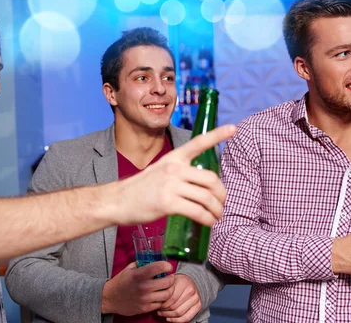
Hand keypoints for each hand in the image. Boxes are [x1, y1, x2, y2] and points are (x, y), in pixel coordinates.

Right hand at [101, 261, 174, 315]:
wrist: (110, 298)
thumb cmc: (120, 282)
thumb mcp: (129, 269)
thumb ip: (142, 264)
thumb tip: (153, 259)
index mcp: (139, 275)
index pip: (159, 267)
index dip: (167, 265)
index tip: (168, 266)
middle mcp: (144, 287)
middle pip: (168, 282)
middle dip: (171, 278)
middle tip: (169, 277)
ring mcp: (145, 299)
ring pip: (167, 294)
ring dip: (168, 289)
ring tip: (165, 287)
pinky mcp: (145, 308)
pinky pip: (160, 304)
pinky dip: (161, 299)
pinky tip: (158, 295)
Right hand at [114, 124, 235, 226]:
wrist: (117, 201)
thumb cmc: (140, 189)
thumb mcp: (159, 171)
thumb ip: (178, 173)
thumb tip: (200, 185)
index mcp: (173, 158)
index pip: (198, 142)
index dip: (217, 134)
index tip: (233, 128)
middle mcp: (174, 168)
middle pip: (211, 179)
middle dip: (221, 194)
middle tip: (221, 204)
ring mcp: (171, 185)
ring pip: (207, 197)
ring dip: (217, 210)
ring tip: (216, 216)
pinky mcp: (168, 203)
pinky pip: (197, 212)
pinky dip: (207, 219)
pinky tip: (208, 223)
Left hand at [157, 274, 201, 321]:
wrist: (191, 281)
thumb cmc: (178, 282)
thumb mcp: (171, 280)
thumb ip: (164, 286)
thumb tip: (156, 297)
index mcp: (183, 282)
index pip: (171, 298)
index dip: (162, 303)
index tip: (157, 304)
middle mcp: (191, 290)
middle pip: (174, 306)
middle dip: (164, 310)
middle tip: (158, 310)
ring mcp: (196, 299)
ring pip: (179, 313)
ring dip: (168, 315)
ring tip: (162, 313)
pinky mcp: (198, 306)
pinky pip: (187, 318)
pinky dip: (176, 321)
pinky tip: (169, 318)